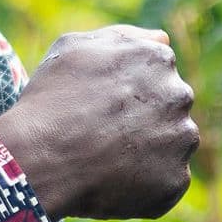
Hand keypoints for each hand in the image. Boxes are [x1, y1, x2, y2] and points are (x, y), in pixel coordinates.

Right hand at [0, 27, 197, 219]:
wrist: (41, 158)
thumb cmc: (51, 101)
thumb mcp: (75, 47)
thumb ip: (125, 37)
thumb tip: (163, 39)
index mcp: (159, 59)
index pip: (156, 75)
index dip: (126, 93)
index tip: (100, 107)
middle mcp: (179, 96)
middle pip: (168, 108)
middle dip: (144, 119)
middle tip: (102, 134)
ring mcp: (181, 140)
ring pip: (171, 144)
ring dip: (149, 150)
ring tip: (107, 158)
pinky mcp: (176, 180)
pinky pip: (166, 181)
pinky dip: (146, 184)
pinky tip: (114, 181)